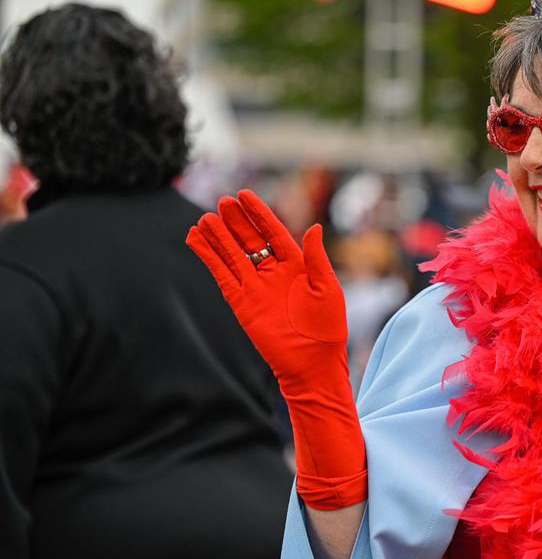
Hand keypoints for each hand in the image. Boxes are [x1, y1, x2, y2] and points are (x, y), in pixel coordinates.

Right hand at [187, 190, 366, 509]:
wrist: (313, 364)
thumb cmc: (327, 328)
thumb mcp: (326, 288)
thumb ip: (316, 258)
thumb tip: (314, 227)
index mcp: (297, 266)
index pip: (273, 232)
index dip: (259, 214)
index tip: (244, 194)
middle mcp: (273, 274)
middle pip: (250, 240)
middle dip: (236, 222)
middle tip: (221, 202)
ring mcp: (255, 288)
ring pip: (232, 255)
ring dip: (218, 237)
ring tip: (203, 218)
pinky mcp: (241, 303)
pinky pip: (221, 275)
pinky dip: (208, 258)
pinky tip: (196, 241)